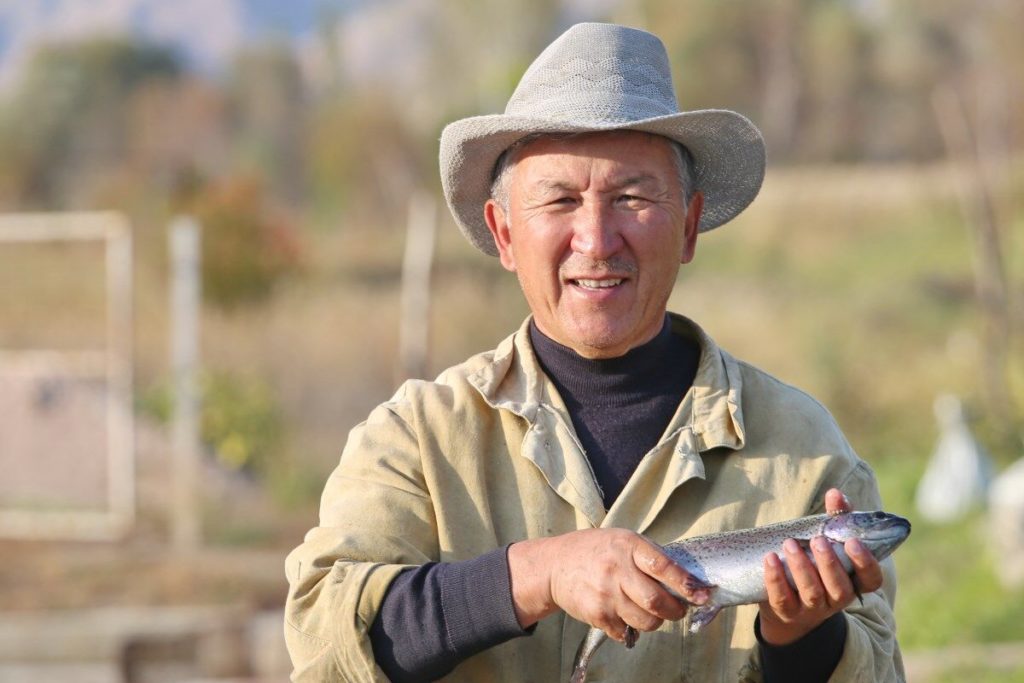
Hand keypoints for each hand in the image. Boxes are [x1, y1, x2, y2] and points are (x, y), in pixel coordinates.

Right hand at [507, 528, 709, 641]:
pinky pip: (626, 632)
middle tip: (678, 610)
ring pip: (645, 621)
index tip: (702, 593)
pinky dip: (631, 629)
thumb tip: (684, 579)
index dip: (686, 584)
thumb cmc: (594, 550)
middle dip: (675, 611)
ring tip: (650, 613)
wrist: (554, 565)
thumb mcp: (621, 540)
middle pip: (657, 601)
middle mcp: (617, 569)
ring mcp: (606, 594)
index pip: (664, 567)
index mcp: (627, 545)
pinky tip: (626, 616)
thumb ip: (648, 556)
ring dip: (655, 622)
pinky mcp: (597, 614)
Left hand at [758, 488, 884, 644]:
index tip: (853, 542)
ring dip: (801, 567)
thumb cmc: (814, 564)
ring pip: (812, 592)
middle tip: (818, 540)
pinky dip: (776, 579)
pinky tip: (770, 558)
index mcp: (852, 582)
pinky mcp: (787, 612)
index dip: (866, 563)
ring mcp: (811, 609)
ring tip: (790, 544)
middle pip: (840, 588)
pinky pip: (782, 599)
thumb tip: (836, 493)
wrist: (787, 607)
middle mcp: (836, 599)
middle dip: (830, 564)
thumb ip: (835, 519)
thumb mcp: (827, 542)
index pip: (871, 580)